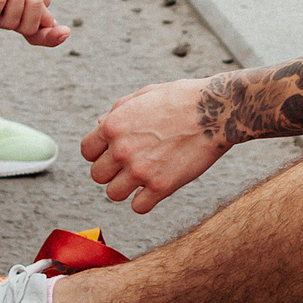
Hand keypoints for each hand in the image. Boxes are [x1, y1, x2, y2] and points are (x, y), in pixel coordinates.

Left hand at [82, 76, 228, 211]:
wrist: (216, 111)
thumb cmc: (181, 99)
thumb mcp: (143, 95)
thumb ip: (118, 112)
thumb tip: (100, 125)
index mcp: (113, 126)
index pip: (87, 152)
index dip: (99, 153)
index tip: (113, 153)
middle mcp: (122, 150)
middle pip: (97, 176)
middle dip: (111, 171)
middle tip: (130, 165)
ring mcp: (141, 170)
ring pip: (113, 194)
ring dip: (126, 188)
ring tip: (142, 177)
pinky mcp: (162, 186)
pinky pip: (138, 207)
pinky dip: (145, 201)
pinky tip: (155, 188)